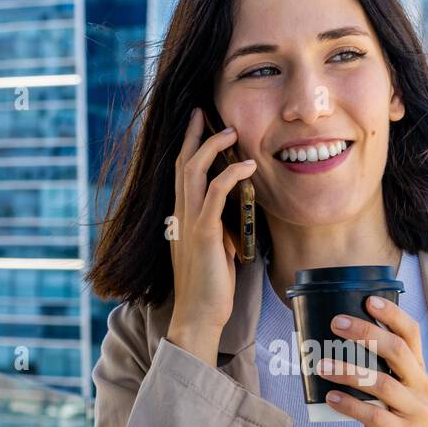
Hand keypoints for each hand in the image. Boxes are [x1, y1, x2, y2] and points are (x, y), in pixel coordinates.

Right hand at [168, 108, 256, 341]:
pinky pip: (215, 194)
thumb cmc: (209, 287)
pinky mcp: (203, 233)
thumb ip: (219, 230)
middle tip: (205, 111)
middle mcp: (180, 214)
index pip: (181, 173)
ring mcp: (189, 222)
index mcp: (181, 217)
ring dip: (213, 146)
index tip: (198, 123)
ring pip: (194, 171)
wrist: (198, 315)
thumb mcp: (215, 250)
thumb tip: (233, 218)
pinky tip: (247, 166)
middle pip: (183, 162)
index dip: (189, 145)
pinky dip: (231, 175)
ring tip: (232, 132)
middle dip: (194, 134)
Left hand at [314, 296, 427, 426]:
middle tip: (337, 324)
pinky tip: (331, 398)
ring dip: (349, 371)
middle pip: (397, 351)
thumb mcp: (395, 394)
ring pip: (383, 384)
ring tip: (321, 364)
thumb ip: (375, 374)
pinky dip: (351, 406)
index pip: (410, 334)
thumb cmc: (401, 424)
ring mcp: (415, 411)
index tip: (368, 300)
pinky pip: (376, 417)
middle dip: (366, 333)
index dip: (392, 315)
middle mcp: (420, 386)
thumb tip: (330, 353)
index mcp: (417, 371)